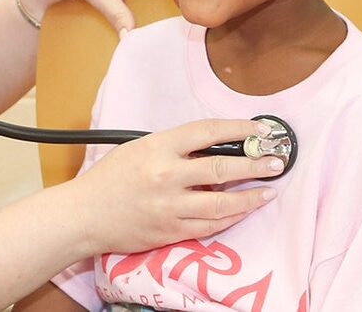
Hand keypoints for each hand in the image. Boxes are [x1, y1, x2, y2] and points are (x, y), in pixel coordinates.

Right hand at [65, 118, 282, 254]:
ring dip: (251, 196)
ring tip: (269, 190)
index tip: (259, 131)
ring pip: (223, 203)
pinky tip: (244, 210)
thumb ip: (173, 147)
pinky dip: (232, 217)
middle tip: (276, 162)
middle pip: (222, 169)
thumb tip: (212, 147)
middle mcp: (166, 176)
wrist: (86, 214)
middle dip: (255, 165)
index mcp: (157, 148)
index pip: (207, 132)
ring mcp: (170, 207)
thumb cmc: (109, 178)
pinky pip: (211, 225)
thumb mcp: (138, 148)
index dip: (238, 130)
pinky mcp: (172, 231)